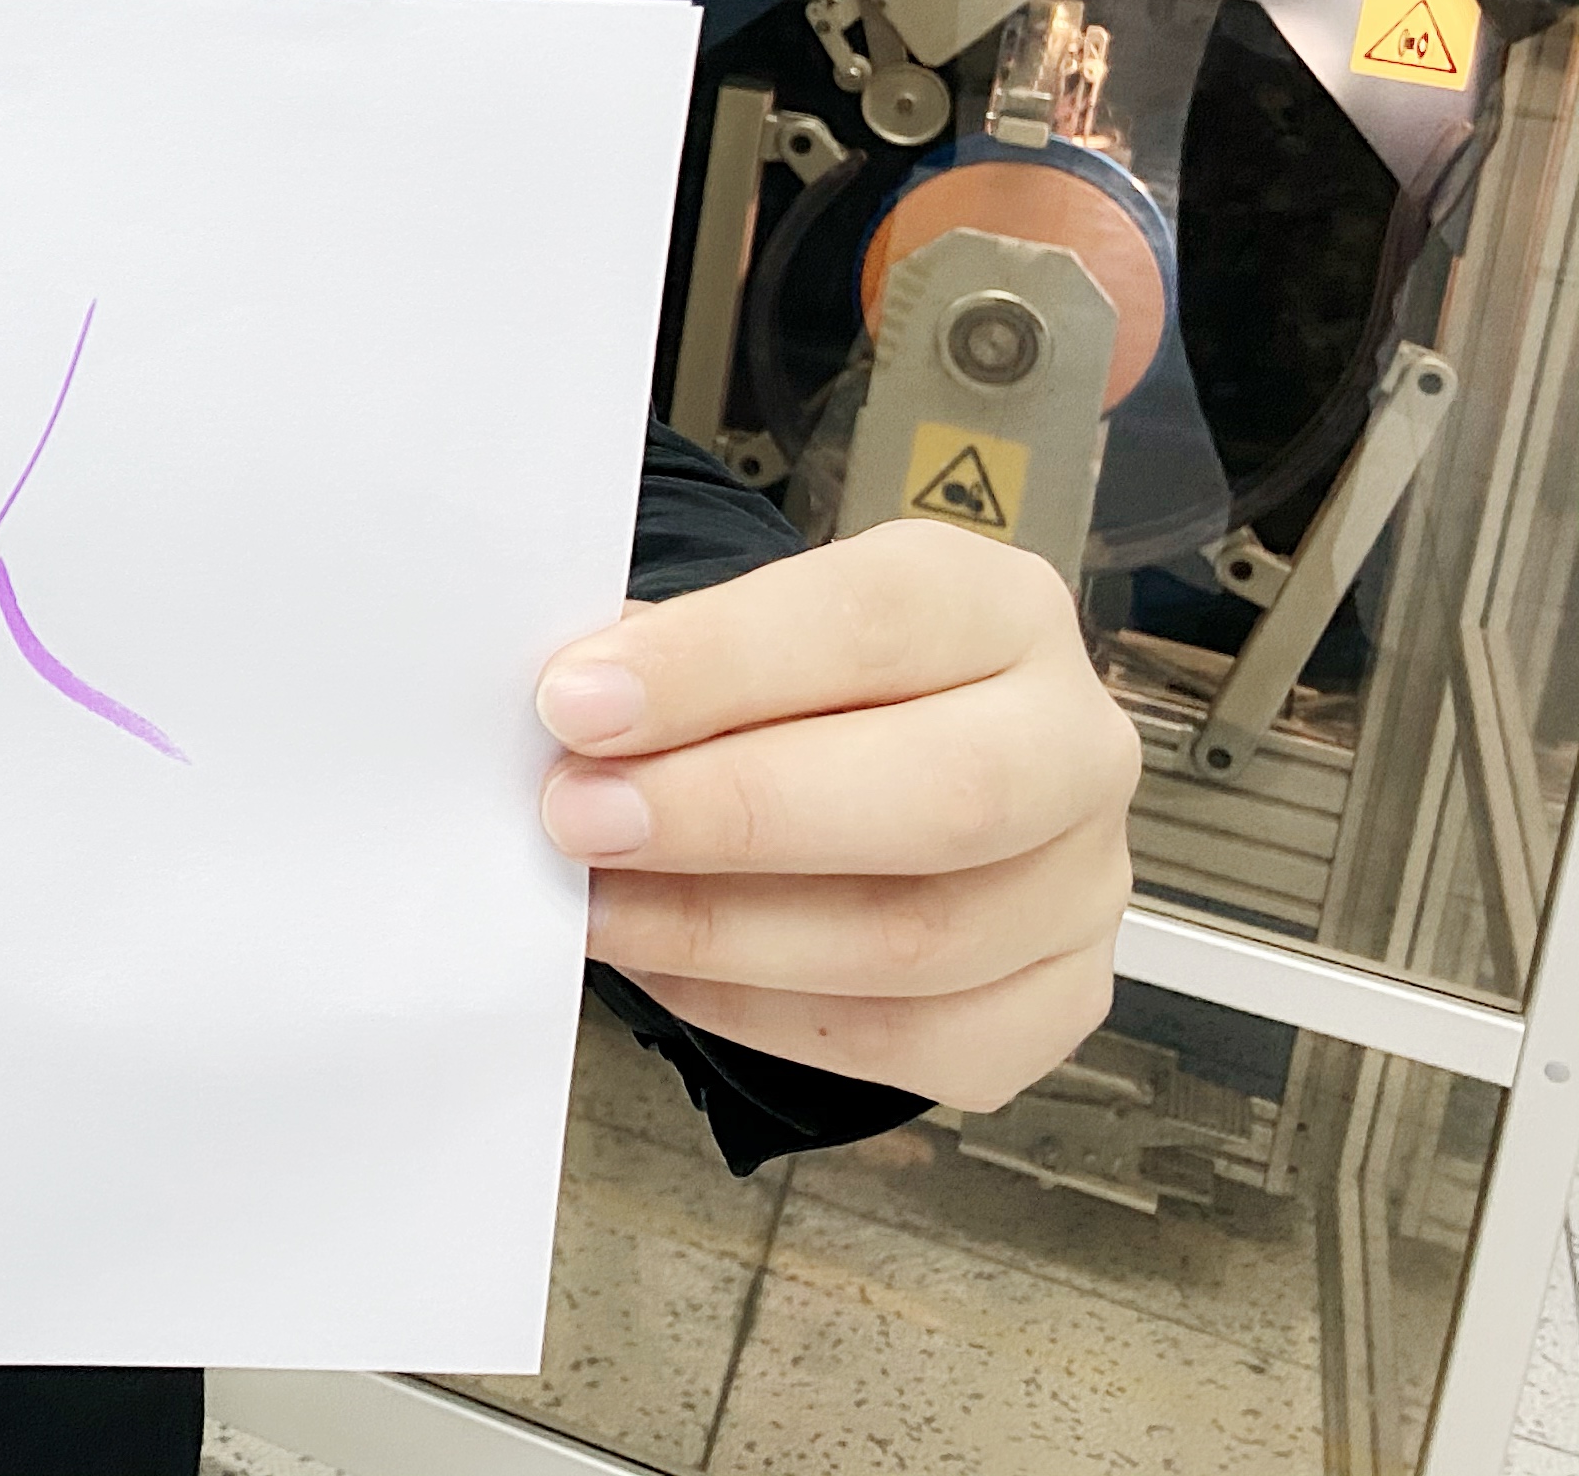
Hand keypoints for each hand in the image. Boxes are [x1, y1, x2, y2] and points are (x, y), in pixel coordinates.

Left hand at [534, 520, 1137, 1112]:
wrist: (879, 766)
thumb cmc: (801, 690)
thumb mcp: (746, 630)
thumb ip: (675, 662)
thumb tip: (570, 714)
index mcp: (997, 607)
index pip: (874, 621)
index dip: (717, 665)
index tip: (577, 702)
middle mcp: (1071, 743)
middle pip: (943, 795)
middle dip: (735, 814)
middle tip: (580, 817)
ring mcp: (1080, 884)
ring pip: (919, 940)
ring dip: (723, 931)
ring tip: (595, 903)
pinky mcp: (1056, 1003)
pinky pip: (910, 1042)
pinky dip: (761, 1012)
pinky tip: (668, 965)